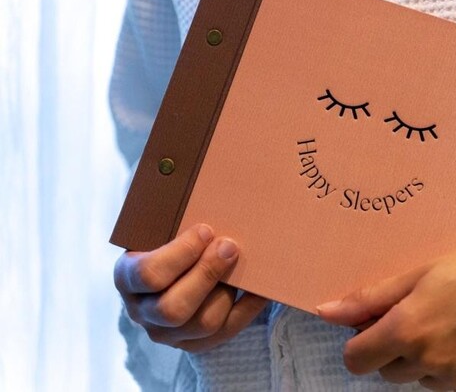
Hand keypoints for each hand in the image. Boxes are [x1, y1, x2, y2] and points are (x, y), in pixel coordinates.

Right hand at [113, 223, 268, 352]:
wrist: (170, 265)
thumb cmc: (166, 238)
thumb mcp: (158, 226)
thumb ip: (171, 214)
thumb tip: (193, 179)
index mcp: (127, 279)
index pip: (148, 274)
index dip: (181, 253)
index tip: (206, 229)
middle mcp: (142, 312)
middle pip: (172, 309)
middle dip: (207, 274)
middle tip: (230, 246)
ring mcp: (167, 333)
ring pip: (201, 324)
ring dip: (227, 291)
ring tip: (240, 263)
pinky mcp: (194, 344)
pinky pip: (225, 333)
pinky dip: (248, 309)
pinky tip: (260, 288)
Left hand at [317, 222, 455, 390]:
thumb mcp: (423, 270)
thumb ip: (371, 298)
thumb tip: (325, 312)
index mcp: (409, 330)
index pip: (355, 360)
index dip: (360, 342)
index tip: (375, 325)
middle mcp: (432, 363)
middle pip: (388, 372)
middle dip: (396, 348)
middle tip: (424, 314)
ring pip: (422, 381)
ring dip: (427, 360)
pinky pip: (455, 390)